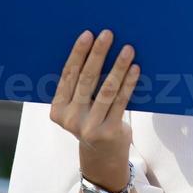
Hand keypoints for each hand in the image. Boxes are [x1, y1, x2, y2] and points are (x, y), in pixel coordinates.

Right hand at [49, 29, 139, 190]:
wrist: (102, 157)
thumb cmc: (90, 121)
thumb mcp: (77, 108)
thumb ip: (80, 87)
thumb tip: (94, 48)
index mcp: (57, 109)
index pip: (67, 76)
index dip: (78, 54)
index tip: (87, 34)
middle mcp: (70, 118)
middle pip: (86, 80)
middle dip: (98, 54)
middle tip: (108, 34)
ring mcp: (89, 127)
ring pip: (106, 89)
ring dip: (118, 66)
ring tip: (128, 49)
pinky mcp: (109, 131)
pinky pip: (121, 101)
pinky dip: (129, 83)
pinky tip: (135, 68)